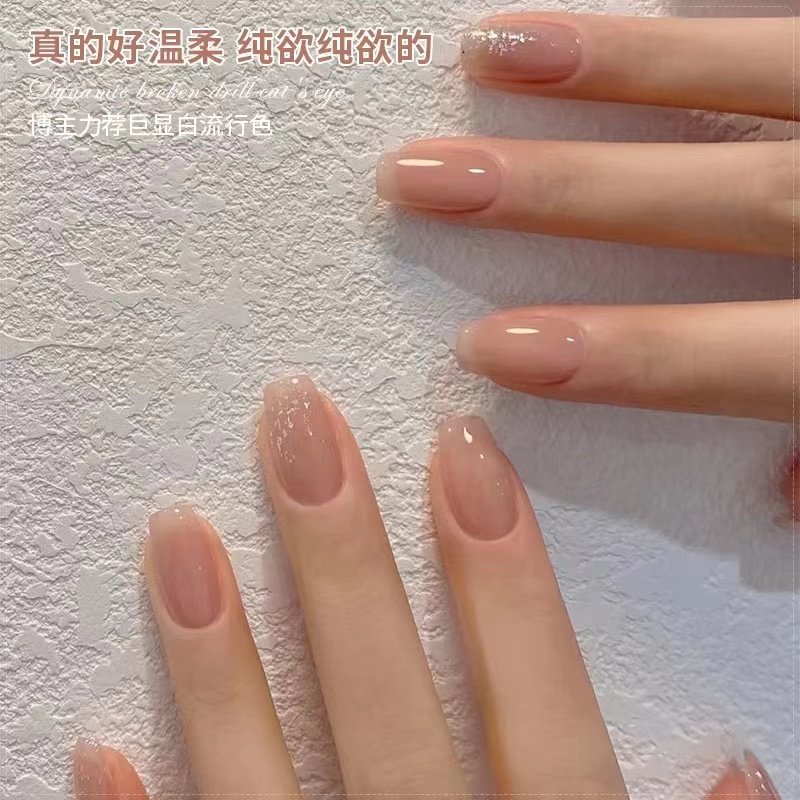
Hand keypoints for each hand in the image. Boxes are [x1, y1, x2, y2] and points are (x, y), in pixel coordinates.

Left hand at [73, 377, 778, 799]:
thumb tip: (738, 767)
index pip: (538, 695)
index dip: (503, 568)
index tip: (461, 446)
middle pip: (386, 700)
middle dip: (342, 555)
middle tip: (296, 427)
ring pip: (264, 783)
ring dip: (218, 656)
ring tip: (176, 529)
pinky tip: (93, 742)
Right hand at [375, 12, 794, 422]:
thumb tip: (769, 489)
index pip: (744, 358)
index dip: (620, 356)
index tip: (491, 349)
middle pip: (736, 194)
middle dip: (569, 189)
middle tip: (428, 181)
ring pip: (758, 76)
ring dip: (620, 63)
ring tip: (489, 52)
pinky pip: (785, 16)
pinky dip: (695, 16)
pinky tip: (584, 14)